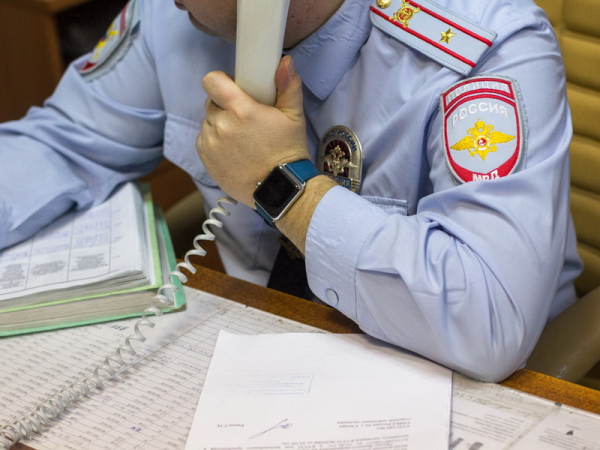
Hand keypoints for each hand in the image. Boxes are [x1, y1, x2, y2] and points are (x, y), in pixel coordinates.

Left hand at [197, 56, 308, 207]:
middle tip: (244, 118)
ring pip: (207, 122)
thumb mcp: (294, 117)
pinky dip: (214, 142)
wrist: (280, 189)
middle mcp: (221, 125)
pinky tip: (233, 150)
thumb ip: (288, 86)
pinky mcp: (206, 160)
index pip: (212, 81)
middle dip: (225, 106)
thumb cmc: (288, 151)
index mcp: (241, 110)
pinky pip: (204, 140)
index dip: (220, 82)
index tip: (232, 88)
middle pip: (211, 102)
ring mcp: (211, 144)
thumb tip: (285, 62)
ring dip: (219, 125)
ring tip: (241, 138)